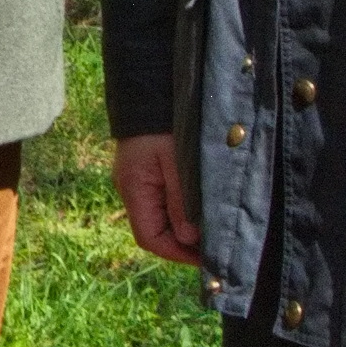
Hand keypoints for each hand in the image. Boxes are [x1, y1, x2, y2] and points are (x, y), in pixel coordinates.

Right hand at [114, 134, 202, 265]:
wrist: (150, 88)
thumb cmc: (164, 123)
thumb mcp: (177, 161)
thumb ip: (182, 201)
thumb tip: (188, 238)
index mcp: (135, 189)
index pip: (150, 238)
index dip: (176, 254)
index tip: (205, 259)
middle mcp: (131, 189)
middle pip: (154, 231)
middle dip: (182, 244)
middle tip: (213, 248)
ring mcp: (137, 181)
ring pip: (159, 217)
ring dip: (183, 228)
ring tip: (211, 231)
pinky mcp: (147, 172)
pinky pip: (162, 201)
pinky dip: (180, 211)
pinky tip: (199, 210)